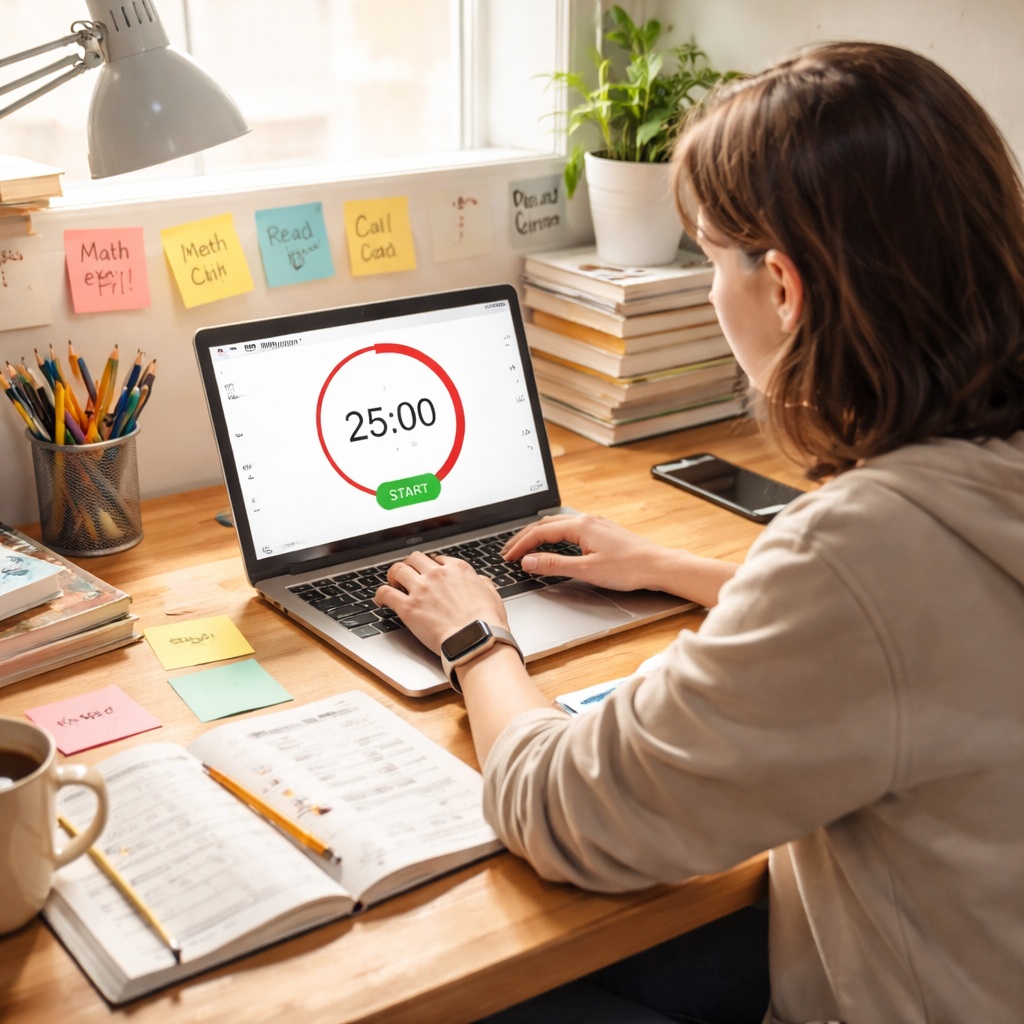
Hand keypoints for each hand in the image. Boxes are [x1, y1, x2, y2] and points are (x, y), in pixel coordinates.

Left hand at [375, 552, 509, 654]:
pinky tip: (381, 600)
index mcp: (457, 569)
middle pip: (414, 559)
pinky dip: (380, 595)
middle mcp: (437, 574)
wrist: (476, 639)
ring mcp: (421, 589)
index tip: (428, 573)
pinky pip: (386, 593)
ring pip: (397, 570)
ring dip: (393, 576)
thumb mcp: (491, 594)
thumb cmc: (487, 622)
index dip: (430, 567)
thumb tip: (480, 581)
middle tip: (408, 575)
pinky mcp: (408, 607)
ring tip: (393, 584)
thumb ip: (482, 583)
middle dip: (410, 566)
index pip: (437, 559)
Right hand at [501, 514, 740, 606]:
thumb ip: (554, 566)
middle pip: (545, 524)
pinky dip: (553, 535)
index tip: (508, 558)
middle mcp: (586, 520)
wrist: (658, 565)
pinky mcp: (602, 530)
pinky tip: (553, 544)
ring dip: (538, 535)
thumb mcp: (586, 570)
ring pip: (557, 524)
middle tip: (508, 552)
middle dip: (524, 538)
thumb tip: (528, 562)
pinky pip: (569, 528)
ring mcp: (595, 523)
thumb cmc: (628, 568)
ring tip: (525, 547)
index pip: (539, 532)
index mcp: (580, 526)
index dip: (520, 546)